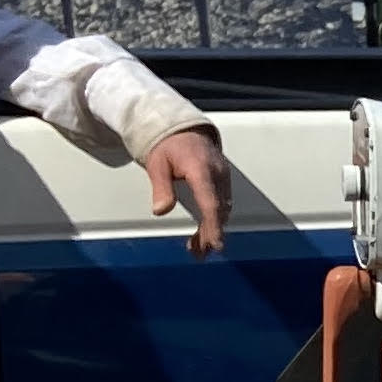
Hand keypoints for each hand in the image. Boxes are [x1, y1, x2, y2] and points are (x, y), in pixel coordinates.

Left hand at [147, 129, 231, 256]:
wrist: (183, 128)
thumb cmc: (169, 145)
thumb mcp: (157, 164)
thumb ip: (162, 188)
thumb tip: (161, 210)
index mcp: (201, 169)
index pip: (210, 202)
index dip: (213, 226)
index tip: (214, 243)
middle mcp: (217, 174)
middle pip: (219, 210)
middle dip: (211, 233)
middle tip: (199, 253)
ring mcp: (223, 177)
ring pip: (222, 209)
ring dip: (212, 229)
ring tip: (199, 248)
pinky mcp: (222, 181)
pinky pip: (222, 203)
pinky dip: (214, 219)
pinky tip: (203, 232)